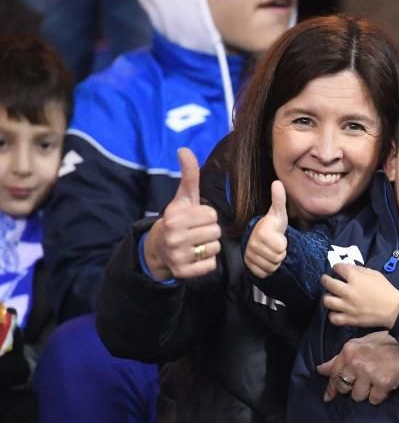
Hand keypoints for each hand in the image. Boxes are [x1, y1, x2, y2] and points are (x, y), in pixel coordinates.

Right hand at [143, 148, 220, 279]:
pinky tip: (194, 257)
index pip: (212, 215)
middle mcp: (174, 237)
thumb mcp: (183, 199)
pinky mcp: (183, 272)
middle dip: (209, 231)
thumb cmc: (178, 220)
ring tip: (195, 244)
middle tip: (196, 232)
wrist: (159, 249)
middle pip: (216, 231)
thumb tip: (184, 149)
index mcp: (175, 218)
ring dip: (209, 247)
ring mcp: (178, 256)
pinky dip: (206, 262)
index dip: (207, 216)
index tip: (195, 219)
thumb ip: (189, 176)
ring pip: (215, 248)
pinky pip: (210, 265)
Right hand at [244, 180, 287, 278]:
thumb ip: (279, 199)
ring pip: (271, 267)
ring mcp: (248, 256)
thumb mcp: (278, 213)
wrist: (259, 239)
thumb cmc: (272, 226)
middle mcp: (252, 244)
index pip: (281, 247)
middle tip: (275, 245)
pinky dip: (267, 269)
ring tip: (270, 251)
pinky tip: (265, 260)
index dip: (284, 243)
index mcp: (262, 231)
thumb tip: (277, 182)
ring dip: (275, 262)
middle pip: (277, 258)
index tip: (278, 236)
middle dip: (280, 253)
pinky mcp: (248, 267)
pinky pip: (264, 273)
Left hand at [316, 331, 398, 403]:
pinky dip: (380, 396)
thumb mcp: (363, 343)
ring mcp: (369, 373)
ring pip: (357, 396)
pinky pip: (374, 400)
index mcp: (349, 350)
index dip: (331, 387)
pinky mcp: (383, 383)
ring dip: (367, 393)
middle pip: (343, 387)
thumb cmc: (388, 343)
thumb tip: (321, 370)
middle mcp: (356, 361)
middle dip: (352, 388)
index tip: (329, 397)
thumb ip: (342, 357)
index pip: (333, 374)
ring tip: (378, 381)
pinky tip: (386, 385)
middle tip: (365, 382)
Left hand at [322, 265, 398, 328]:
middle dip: (325, 279)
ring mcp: (347, 306)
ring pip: (327, 301)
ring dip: (327, 297)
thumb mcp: (374, 273)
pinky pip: (333, 318)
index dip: (336, 267)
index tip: (338, 269)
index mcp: (355, 278)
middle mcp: (348, 291)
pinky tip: (336, 311)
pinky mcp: (349, 319)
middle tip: (327, 280)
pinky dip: (333, 314)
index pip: (338, 268)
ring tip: (331, 296)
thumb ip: (359, 270)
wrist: (394, 309)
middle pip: (327, 283)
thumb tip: (347, 268)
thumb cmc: (385, 289)